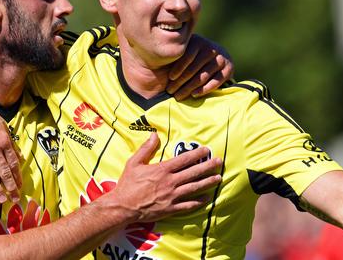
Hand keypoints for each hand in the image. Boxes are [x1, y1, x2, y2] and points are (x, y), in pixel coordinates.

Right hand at [0, 92, 21, 202]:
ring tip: (2, 199)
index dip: (18, 177)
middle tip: (15, 199)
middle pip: (4, 171)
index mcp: (5, 142)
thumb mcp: (5, 128)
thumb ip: (12, 144)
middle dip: (10, 187)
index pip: (14, 163)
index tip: (20, 187)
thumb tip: (20, 158)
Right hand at [106, 133, 221, 222]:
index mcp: (162, 170)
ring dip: (207, 182)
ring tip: (218, 178)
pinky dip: (198, 202)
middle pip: (193, 172)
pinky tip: (207, 198)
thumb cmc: (127, 184)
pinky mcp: (170, 209)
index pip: (184, 160)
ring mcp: (172, 196)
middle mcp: (170, 182)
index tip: (206, 150)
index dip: (197, 154)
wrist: (123, 206)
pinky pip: (188, 205)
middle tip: (219, 162)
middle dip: (208, 166)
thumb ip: (146, 149)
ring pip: (194, 188)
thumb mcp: (134, 163)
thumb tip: (154, 134)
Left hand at [167, 34, 233, 99]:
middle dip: (180, 82)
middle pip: (194, 68)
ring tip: (179, 96)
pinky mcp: (229, 68)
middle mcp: (210, 48)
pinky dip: (204, 89)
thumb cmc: (191, 57)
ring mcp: (221, 58)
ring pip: (203, 76)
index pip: (187, 56)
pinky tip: (194, 95)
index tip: (170, 78)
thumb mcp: (183, 52)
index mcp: (197, 41)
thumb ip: (173, 54)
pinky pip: (216, 81)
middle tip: (171, 92)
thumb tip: (150, 56)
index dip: (178, 68)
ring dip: (189, 88)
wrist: (215, 58)